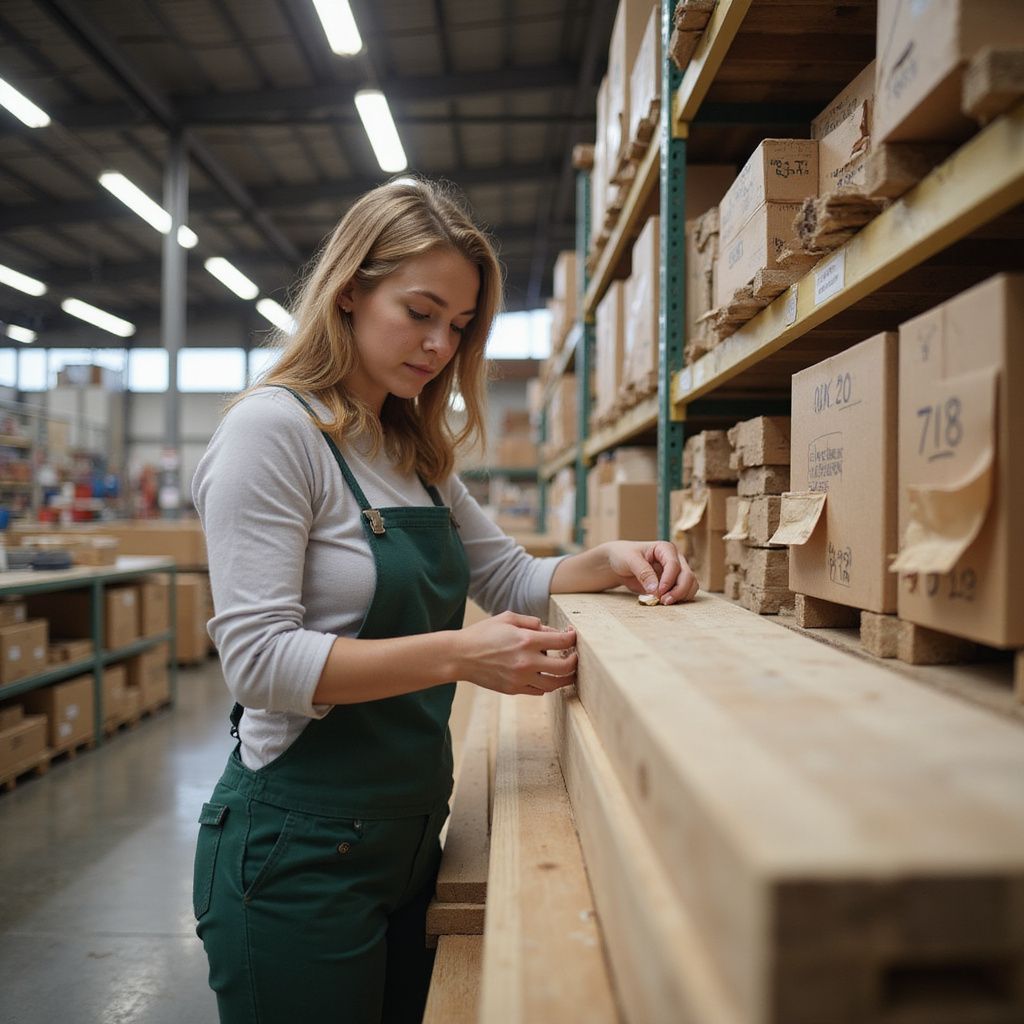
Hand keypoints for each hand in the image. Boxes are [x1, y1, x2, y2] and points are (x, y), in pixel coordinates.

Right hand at [452, 611, 576, 696]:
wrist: (460, 657)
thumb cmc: (482, 634)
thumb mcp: (507, 618)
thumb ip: (531, 622)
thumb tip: (549, 630)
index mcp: (526, 641)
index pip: (561, 641)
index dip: (572, 638)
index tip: (572, 636)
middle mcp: (527, 662)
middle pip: (564, 667)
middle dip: (574, 661)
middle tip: (575, 657)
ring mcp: (521, 678)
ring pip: (554, 684)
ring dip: (564, 678)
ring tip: (567, 672)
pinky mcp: (514, 689)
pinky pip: (538, 691)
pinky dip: (546, 685)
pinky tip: (546, 677)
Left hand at [603, 540, 698, 604]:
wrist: (619, 563)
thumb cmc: (624, 556)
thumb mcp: (630, 560)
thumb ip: (643, 572)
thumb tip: (655, 589)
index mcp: (665, 548)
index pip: (674, 565)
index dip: (668, 580)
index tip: (659, 592)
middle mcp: (675, 559)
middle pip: (687, 576)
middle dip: (678, 590)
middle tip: (664, 601)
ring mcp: (677, 571)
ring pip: (690, 585)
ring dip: (681, 596)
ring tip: (664, 602)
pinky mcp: (674, 583)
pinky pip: (685, 592)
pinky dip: (680, 599)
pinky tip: (665, 602)